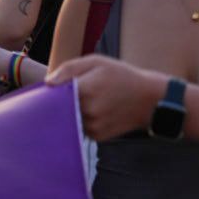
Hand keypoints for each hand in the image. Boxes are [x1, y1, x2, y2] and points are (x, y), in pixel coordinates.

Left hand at [46, 54, 168, 138]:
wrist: (150, 99)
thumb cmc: (122, 76)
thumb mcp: (97, 62)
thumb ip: (69, 69)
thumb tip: (47, 83)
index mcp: (85, 90)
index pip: (54, 95)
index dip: (50, 92)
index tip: (51, 90)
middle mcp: (88, 111)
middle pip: (59, 109)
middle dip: (59, 103)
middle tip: (67, 95)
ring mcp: (92, 126)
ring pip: (69, 120)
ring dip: (70, 113)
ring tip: (87, 101)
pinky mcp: (97, 136)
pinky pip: (80, 128)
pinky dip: (81, 120)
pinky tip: (93, 111)